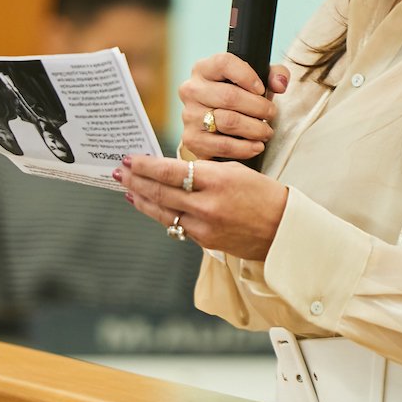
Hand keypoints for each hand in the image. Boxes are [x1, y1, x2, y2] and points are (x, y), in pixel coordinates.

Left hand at [117, 154, 287, 260]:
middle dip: (136, 181)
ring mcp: (204, 226)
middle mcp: (207, 204)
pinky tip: (147, 205)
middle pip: (161, 192)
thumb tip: (172, 169)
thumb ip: (204, 171)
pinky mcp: (204, 241)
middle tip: (119, 171)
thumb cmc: (262, 194)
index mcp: (217, 180)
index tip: (130, 159)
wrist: (283, 229)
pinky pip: (175, 224)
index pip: (171, 171)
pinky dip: (158, 213)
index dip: (146, 166)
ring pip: (163, 211)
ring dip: (141, 198)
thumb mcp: (235, 171)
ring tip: (126, 188)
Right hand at [179, 53, 289, 161]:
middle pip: (229, 96)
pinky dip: (245, 148)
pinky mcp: (192, 139)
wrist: (212, 125)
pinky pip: (223, 145)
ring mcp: (189, 115)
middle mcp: (191, 89)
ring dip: (255, 129)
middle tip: (271, 114)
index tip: (261, 89)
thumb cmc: (237, 97)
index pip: (223, 63)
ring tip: (267, 132)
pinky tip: (257, 146)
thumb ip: (274, 74)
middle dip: (258, 107)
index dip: (247, 75)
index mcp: (203, 69)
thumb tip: (280, 84)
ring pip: (228, 122)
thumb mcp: (255, 80)